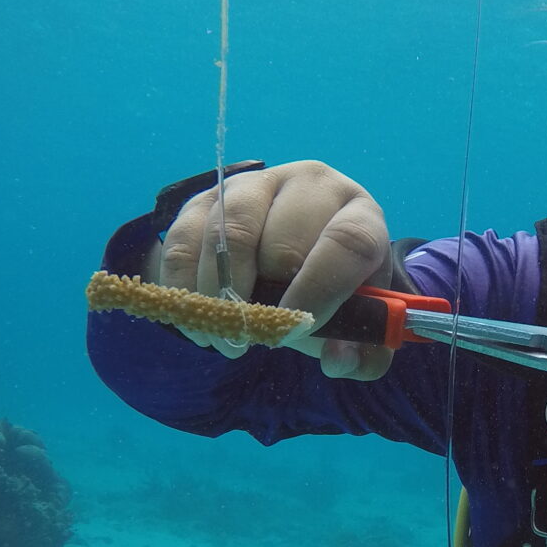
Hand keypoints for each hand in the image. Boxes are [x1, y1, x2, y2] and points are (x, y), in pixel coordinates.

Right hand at [150, 160, 393, 379]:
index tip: (296, 328)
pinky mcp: (207, 198)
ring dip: (220, 296)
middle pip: (283, 239)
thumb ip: (362, 351)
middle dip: (266, 298)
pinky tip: (196, 321)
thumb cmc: (331, 288)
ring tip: (224, 337)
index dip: (321, 289)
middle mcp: (310, 185)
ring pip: (229, 233)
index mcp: (359, 214)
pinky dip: (184, 288)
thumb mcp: (357, 320)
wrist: (293, 254)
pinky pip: (184, 240)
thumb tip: (338, 360)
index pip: (348, 241)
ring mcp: (255, 186)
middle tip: (255, 338)